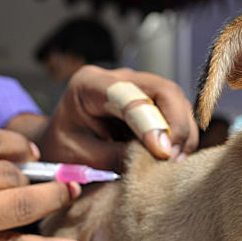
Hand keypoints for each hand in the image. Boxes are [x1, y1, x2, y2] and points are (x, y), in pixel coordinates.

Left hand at [36, 65, 199, 169]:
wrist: (58, 143)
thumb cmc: (64, 148)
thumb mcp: (82, 157)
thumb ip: (116, 156)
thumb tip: (155, 159)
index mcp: (89, 85)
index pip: (129, 95)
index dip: (150, 123)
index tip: (161, 153)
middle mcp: (119, 78)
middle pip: (164, 90)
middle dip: (176, 126)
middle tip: (173, 160)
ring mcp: (138, 87)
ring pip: (176, 101)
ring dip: (182, 133)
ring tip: (175, 163)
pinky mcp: (152, 102)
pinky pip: (177, 114)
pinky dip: (181, 136)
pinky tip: (174, 158)